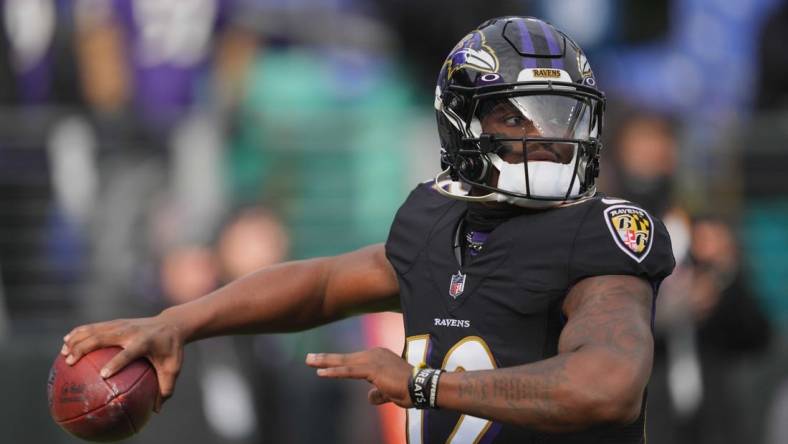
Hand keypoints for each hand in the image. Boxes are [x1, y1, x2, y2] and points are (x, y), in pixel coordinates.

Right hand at [61, 313, 184, 411]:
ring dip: (77, 339)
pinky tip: (66, 341)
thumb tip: (156, 411)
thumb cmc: (171, 350)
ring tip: (63, 353)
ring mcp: (122, 324)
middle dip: (85, 348)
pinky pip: (94, 326)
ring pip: (95, 329)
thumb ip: (166, 388)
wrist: (171, 324)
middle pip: (103, 337)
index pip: (129, 353)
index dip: (116, 363)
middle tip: (70, 362)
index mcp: (145, 342)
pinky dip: (79, 332)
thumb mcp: (173, 368)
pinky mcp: (117, 322)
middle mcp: (131, 331)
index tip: (103, 375)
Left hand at [305, 347, 413, 407]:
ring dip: (325, 362)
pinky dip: (334, 372)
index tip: (323, 363)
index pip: (353, 361)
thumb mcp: (389, 392)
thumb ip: (378, 393)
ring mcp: (373, 360)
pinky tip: (320, 373)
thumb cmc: (409, 389)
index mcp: (378, 357)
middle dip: (326, 358)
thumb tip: (369, 397)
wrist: (422, 386)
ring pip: (344, 362)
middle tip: (308, 358)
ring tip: (309, 361)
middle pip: (345, 358)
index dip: (337, 362)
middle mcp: (374, 354)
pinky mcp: (371, 370)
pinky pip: (348, 372)